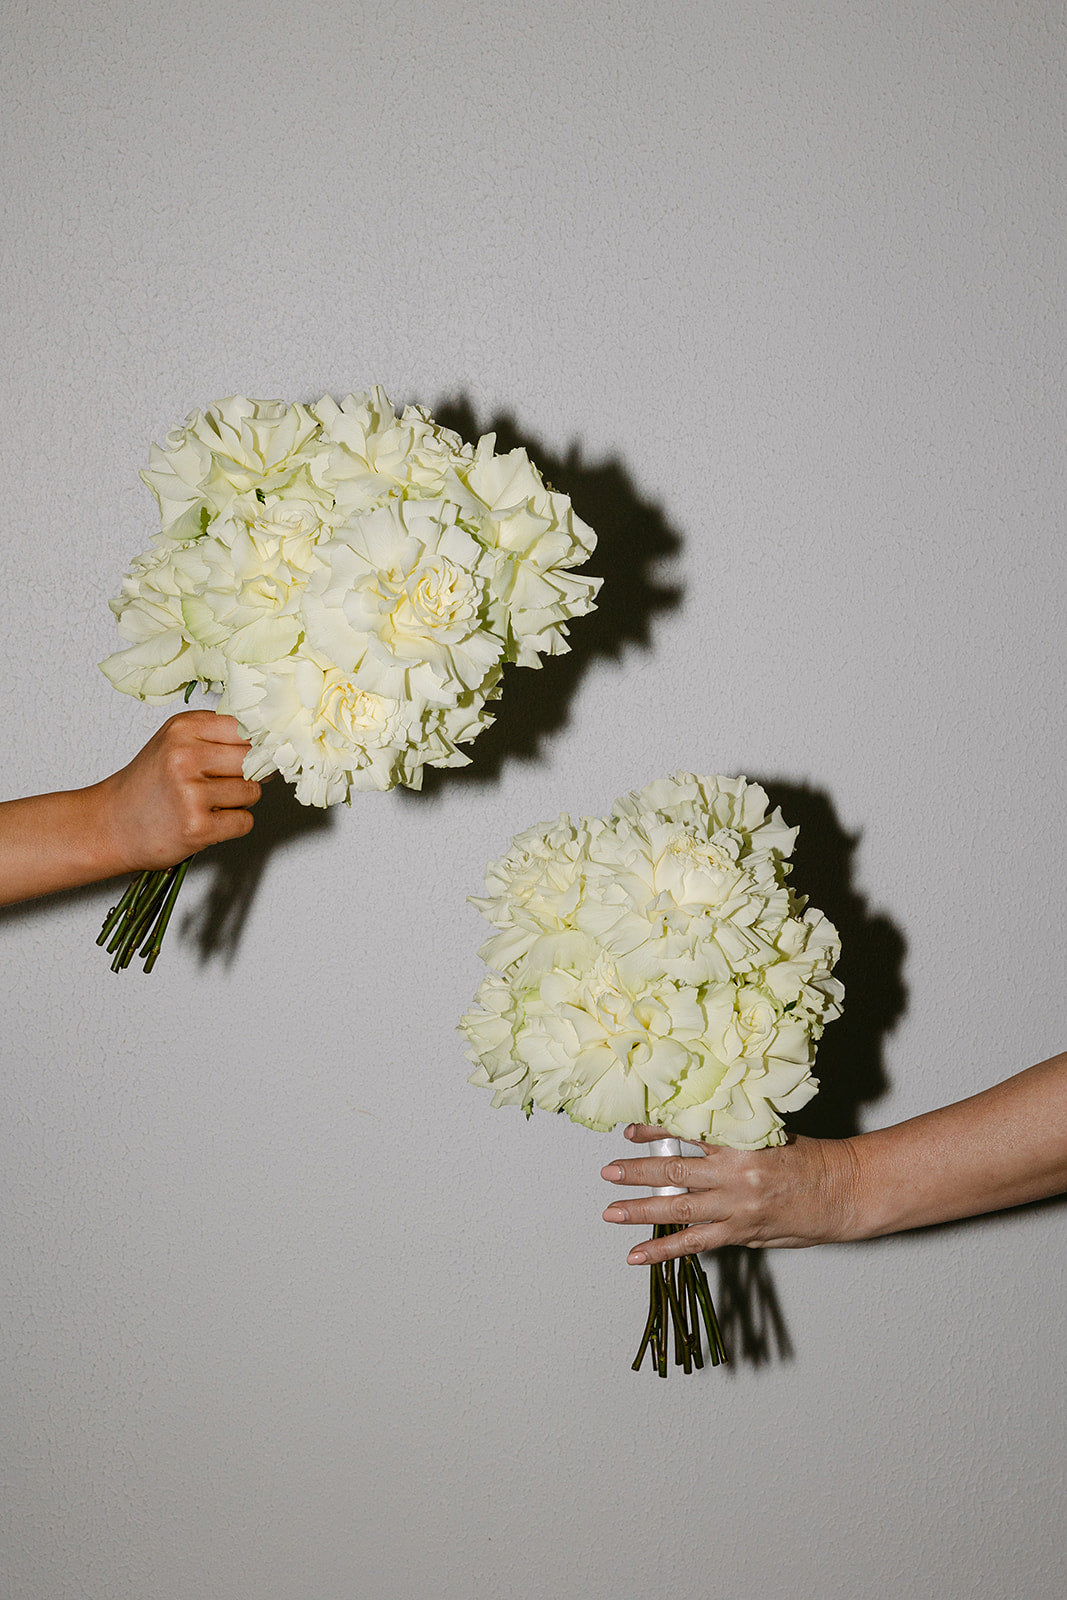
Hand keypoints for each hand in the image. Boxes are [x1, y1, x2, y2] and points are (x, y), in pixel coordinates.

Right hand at [95, 711, 261, 872]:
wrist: (111, 824)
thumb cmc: (149, 784)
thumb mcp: (175, 742)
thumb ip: (217, 736)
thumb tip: (270, 742)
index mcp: (183, 728)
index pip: (246, 727)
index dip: (254, 744)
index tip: (248, 754)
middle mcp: (185, 756)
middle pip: (252, 760)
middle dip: (248, 774)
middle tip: (223, 783)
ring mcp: (191, 793)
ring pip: (252, 792)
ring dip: (238, 802)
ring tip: (208, 803)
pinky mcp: (197, 826)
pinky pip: (245, 821)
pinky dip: (232, 825)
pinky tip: (207, 821)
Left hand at [601, 1123, 860, 1262]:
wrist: (845, 1192)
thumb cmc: (810, 1159)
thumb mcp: (770, 1134)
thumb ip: (733, 1141)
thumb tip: (693, 1141)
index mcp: (740, 1143)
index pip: (688, 1133)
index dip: (656, 1133)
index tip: (630, 1131)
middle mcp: (735, 1174)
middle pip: (675, 1171)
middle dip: (637, 1173)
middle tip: (608, 1172)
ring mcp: (737, 1207)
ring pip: (679, 1208)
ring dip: (640, 1210)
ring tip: (611, 1212)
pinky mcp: (742, 1233)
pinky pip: (695, 1243)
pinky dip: (664, 1250)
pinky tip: (638, 1254)